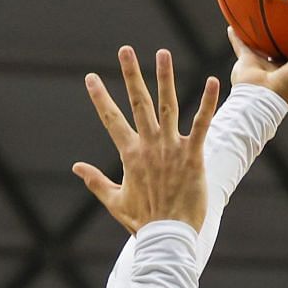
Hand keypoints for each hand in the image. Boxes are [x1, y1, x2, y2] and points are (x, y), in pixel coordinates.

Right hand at [74, 46, 219, 233]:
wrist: (169, 237)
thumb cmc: (143, 222)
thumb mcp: (115, 202)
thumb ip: (96, 182)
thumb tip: (76, 168)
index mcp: (130, 154)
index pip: (111, 120)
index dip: (100, 98)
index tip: (91, 77)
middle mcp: (149, 145)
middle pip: (138, 103)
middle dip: (131, 75)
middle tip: (125, 50)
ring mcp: (172, 148)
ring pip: (168, 105)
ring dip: (165, 78)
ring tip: (162, 53)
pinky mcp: (194, 155)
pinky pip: (202, 123)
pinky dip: (207, 102)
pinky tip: (212, 81)